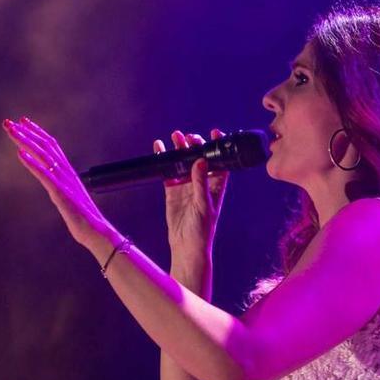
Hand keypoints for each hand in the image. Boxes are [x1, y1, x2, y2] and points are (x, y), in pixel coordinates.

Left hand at [2, 116, 111, 244]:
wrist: (95, 230)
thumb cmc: (83, 217)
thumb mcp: (69, 197)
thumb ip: (60, 187)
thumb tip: (52, 184)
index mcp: (68, 172)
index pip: (52, 145)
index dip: (37, 132)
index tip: (23, 122)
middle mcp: (66, 172)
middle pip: (45, 146)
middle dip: (26, 132)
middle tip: (9, 122)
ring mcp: (63, 181)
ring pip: (42, 155)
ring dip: (25, 141)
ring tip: (11, 131)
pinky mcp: (60, 193)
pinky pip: (44, 174)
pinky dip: (31, 163)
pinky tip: (19, 154)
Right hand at [153, 129, 229, 259]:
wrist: (186, 246)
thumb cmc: (202, 230)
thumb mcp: (204, 205)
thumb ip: (201, 183)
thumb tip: (200, 161)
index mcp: (216, 185)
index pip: (220, 161)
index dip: (218, 147)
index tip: (215, 133)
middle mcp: (202, 183)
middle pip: (199, 158)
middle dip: (195, 145)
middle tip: (188, 137)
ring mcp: (186, 185)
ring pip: (183, 162)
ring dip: (179, 149)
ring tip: (175, 136)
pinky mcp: (172, 190)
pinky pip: (168, 171)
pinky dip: (164, 159)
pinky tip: (159, 148)